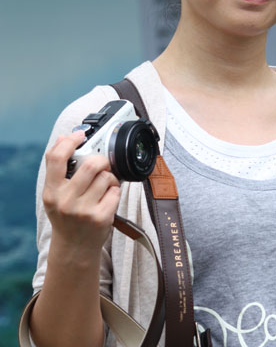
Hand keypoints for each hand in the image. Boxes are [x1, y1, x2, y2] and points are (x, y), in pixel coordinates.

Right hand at [42, 131, 120, 260]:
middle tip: (102, 164)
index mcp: (51, 192)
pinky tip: (108, 198)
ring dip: (110, 177)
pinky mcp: (101, 218)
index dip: (70, 142)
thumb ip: (58, 166)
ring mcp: (84, 211)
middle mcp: (65, 201)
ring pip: (106, 177)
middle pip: (91, 165)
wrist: (74, 248)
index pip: (56, 158)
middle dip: (101, 160)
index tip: (80, 135)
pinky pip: (116, 191)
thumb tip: (63, 137)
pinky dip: (115, 191)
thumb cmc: (66, 215)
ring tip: (105, 185)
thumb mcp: (55, 193)